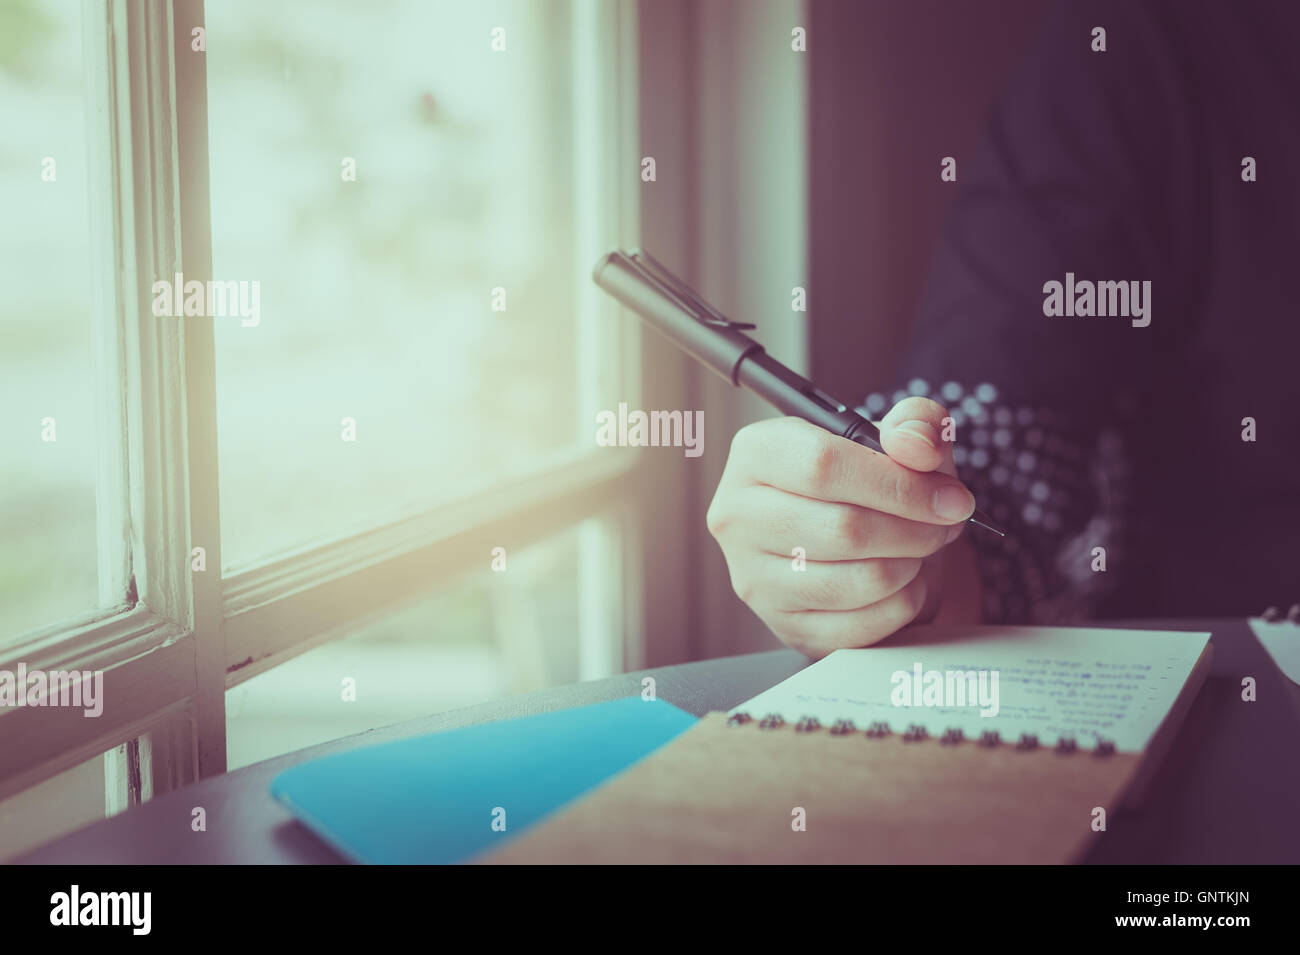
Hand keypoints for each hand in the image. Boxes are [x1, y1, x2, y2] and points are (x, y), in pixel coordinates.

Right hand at [705, 397, 979, 656]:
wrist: (852, 546)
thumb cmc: (869, 485)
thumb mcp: (897, 439)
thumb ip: (916, 425)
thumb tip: (919, 447)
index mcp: (756, 453)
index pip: (824, 465)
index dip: (898, 483)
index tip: (950, 497)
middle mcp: (739, 515)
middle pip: (844, 528)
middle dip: (915, 529)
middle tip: (944, 525)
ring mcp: (754, 577)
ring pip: (857, 580)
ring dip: (911, 566)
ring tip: (921, 549)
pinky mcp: (782, 624)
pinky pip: (862, 626)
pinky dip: (901, 604)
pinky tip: (904, 583)